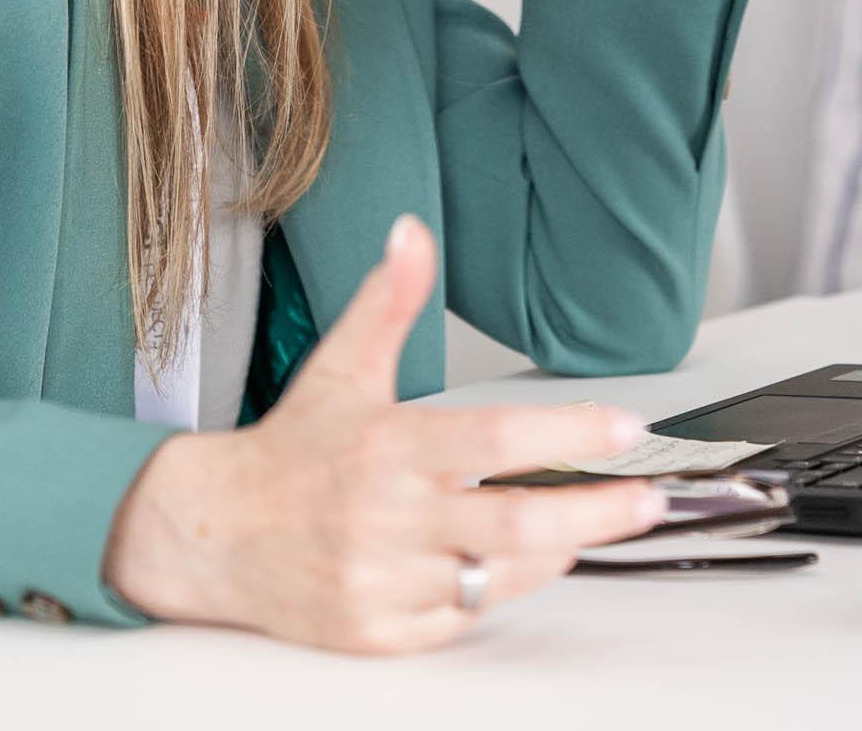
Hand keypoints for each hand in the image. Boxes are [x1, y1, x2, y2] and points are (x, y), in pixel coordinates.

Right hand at [103, 215, 665, 653]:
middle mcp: (385, 518)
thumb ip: (390, 301)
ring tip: (590, 521)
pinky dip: (498, 587)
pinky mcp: (380, 632)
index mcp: (386, 447)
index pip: (494, 441)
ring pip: (498, 575)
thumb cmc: (292, 450)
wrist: (212, 536)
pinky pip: (464, 616)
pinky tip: (515, 558)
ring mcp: (382, 581)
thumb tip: (413, 230)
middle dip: (596, 511)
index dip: (568, 435)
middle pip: (515, 522)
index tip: (626, 428)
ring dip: (555, 548)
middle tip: (649, 497)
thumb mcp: (341, 366)